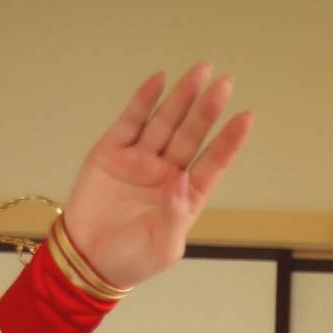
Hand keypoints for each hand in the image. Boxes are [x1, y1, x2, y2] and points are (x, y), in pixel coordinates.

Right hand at [59, 64, 252, 288]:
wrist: (86, 258)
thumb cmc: (131, 259)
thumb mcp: (162, 247)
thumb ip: (176, 215)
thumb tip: (184, 180)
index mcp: (186, 198)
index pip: (212, 164)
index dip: (229, 141)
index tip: (246, 118)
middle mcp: (167, 174)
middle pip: (191, 136)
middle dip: (207, 110)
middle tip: (224, 84)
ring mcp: (140, 160)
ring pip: (165, 122)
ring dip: (182, 98)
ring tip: (200, 73)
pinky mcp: (112, 151)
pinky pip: (132, 120)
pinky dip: (145, 100)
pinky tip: (160, 80)